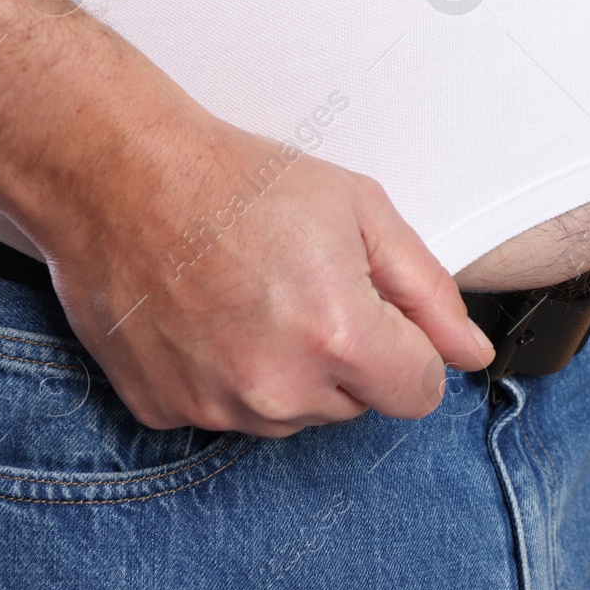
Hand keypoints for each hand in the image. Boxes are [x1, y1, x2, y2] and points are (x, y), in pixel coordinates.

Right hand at [39, 120, 494, 436]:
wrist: (118, 175)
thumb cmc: (238, 182)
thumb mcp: (361, 212)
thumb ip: (429, 292)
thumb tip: (471, 352)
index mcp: (339, 337)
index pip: (419, 393)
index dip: (408, 350)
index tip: (378, 313)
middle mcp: (278, 388)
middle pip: (355, 404)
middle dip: (347, 356)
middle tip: (302, 285)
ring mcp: (215, 406)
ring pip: (293, 414)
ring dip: (288, 371)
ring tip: (251, 297)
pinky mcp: (164, 411)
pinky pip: (227, 412)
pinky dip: (226, 376)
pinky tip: (208, 318)